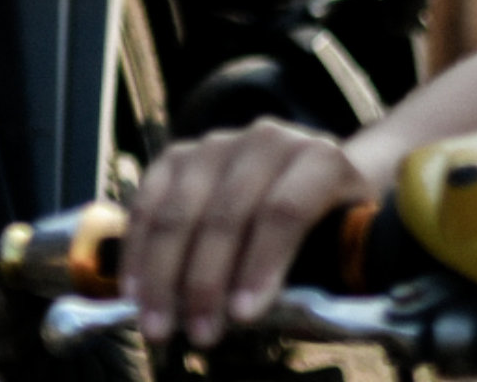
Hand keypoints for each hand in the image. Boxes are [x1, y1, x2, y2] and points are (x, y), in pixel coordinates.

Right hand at [120, 118, 369, 348]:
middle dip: (207, 283)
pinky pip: (147, 207)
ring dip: (164, 277)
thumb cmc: (326, 220)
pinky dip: (138, 254)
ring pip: (180, 212)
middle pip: (227, 214)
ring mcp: (218, 145)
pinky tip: (136, 295)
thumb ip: (316, 269)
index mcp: (320, 159)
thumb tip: (263, 311)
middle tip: (200, 335)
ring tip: (159, 327)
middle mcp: (269, 141)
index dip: (262, 264)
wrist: (306, 175)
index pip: (286, 210)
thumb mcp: (340, 241)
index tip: (243, 316)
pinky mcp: (177, 156)